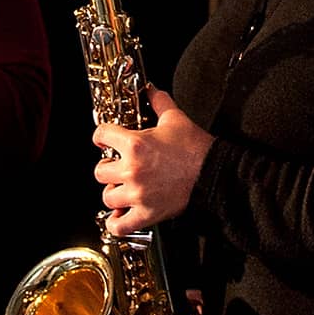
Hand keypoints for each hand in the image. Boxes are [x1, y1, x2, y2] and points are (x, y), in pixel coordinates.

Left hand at [94, 87, 213, 234]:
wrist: (214, 174)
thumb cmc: (196, 149)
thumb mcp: (175, 119)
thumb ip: (159, 101)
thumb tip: (151, 89)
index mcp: (135, 145)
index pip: (101, 136)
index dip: (102, 137)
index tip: (105, 141)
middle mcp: (133, 170)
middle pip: (99, 171)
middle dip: (108, 168)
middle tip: (117, 167)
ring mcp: (138, 194)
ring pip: (107, 197)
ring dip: (113, 193)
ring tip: (122, 189)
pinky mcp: (148, 214)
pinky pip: (120, 225)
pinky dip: (116, 222)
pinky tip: (121, 215)